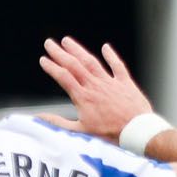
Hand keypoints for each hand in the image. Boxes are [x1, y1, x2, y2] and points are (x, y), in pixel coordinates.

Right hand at [37, 37, 152, 142]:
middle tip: (49, 43)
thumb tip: (39, 117)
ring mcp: (110, 82)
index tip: (43, 60)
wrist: (136, 131)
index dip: (52, 67)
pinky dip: (111, 55)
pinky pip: (117, 65)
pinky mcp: (125, 83)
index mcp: (83, 98)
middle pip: (74, 65)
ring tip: (67, 41)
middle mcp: (95, 86)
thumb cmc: (110, 134)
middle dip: (60, 53)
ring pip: (91, 61)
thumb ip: (58, 123)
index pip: (63, 77)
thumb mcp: (80, 132)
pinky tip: (105, 47)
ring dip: (78, 50)